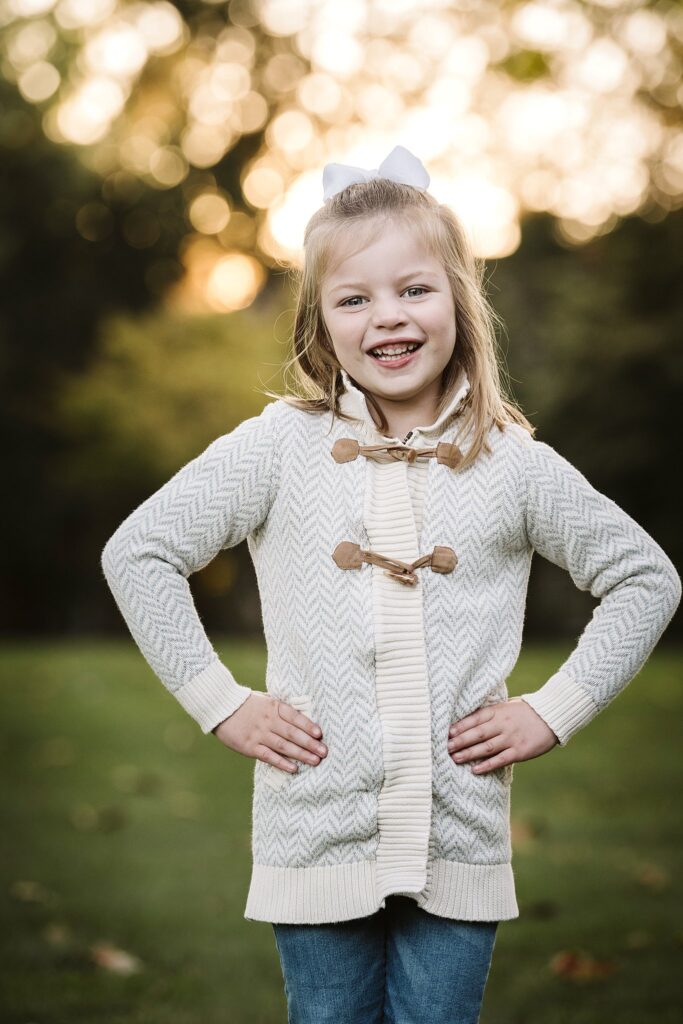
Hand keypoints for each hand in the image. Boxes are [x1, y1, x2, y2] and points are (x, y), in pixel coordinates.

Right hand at [212, 692, 327, 775]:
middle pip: (293, 733)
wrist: (220, 707)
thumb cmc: (246, 704)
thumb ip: (281, 709)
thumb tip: (301, 719)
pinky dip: (282, 763)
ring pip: (284, 746)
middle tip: (324, 751)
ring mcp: (259, 734)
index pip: (295, 717)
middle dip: (310, 743)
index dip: (308, 725)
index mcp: (274, 706)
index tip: (320, 734)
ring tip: (315, 761)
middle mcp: (268, 721)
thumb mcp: (265, 700)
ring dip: (301, 754)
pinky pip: (269, 756)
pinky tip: (294, 768)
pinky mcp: (249, 747)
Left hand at [447, 698, 558, 774]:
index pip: (475, 718)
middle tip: (446, 747)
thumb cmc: (526, 711)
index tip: (447, 732)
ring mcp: (511, 738)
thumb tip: (469, 719)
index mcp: (498, 711)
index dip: (460, 726)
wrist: (552, 716)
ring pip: (486, 747)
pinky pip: (501, 759)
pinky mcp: (520, 751)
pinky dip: (487, 765)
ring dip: (469, 754)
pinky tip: (475, 769)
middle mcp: (503, 724)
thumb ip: (490, 713)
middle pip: (477, 734)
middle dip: (460, 741)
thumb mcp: (507, 706)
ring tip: (455, 758)